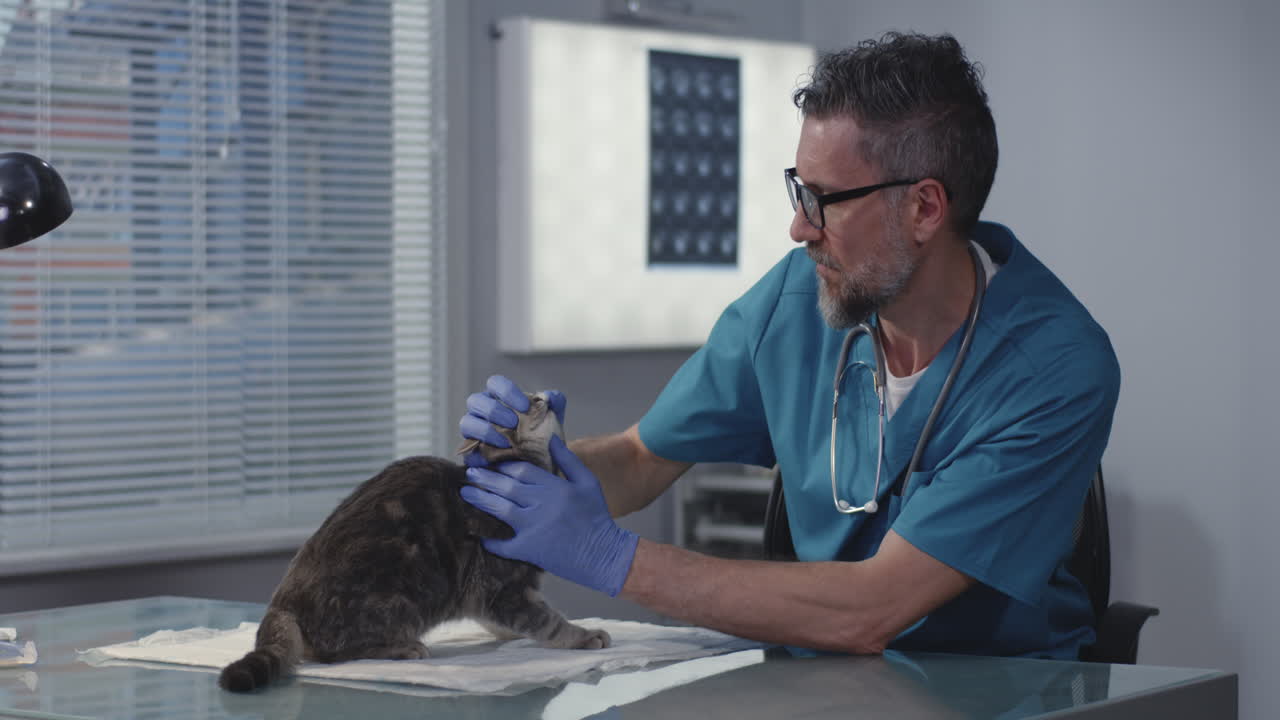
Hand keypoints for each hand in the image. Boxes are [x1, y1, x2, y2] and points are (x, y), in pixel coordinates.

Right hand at [459, 374, 564, 466]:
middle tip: (513, 423)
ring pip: (467, 423)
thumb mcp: (554, 416)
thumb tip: (546, 396)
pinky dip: (480, 452)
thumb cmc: (543, 434)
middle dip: (494, 411)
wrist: (543, 463)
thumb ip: (554, 401)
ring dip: (485, 431)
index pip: (495, 384)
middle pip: (475, 401)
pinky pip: (467, 449)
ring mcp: (475, 431)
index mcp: (500, 397)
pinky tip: (498, 456)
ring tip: (505, 442)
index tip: (525, 406)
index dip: (507, 392)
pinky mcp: (472, 451)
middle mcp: (483, 411)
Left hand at [461, 435, 637, 595]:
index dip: (504, 466)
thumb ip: (568, 460)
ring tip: (467, 494)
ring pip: (500, 509)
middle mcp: (542, 505)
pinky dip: (491, 542)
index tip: (491, 463)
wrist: (604, 554)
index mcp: (556, 487)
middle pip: (507, 487)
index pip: (522, 470)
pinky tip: (480, 537)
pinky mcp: (531, 549)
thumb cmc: (597, 517)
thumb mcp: (587, 483)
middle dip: (486, 479)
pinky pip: (504, 545)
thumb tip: (551, 439)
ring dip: (481, 501)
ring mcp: (535, 527)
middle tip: (470, 474)